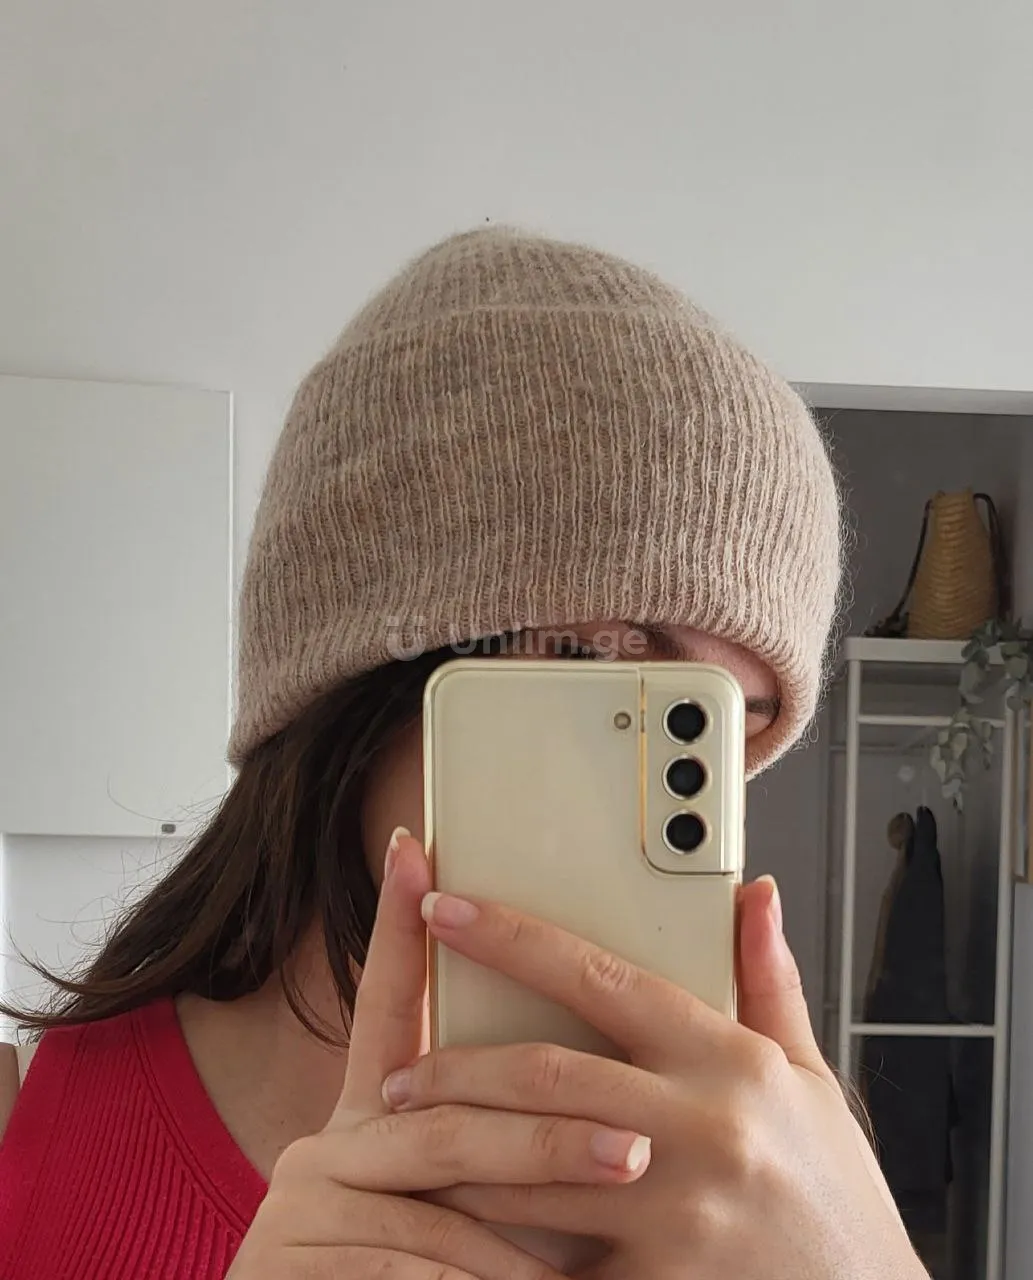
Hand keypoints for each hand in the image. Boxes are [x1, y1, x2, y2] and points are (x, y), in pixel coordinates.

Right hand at [228, 833, 650, 1279]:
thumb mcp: (471, 1212)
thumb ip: (516, 1141)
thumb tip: (607, 1072)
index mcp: (376, 1118)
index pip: (388, 1004)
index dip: (394, 924)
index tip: (412, 849)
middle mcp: (330, 1145)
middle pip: (450, 1117)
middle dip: (548, 1139)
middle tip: (636, 1152)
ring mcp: (303, 1202)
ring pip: (441, 1209)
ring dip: (528, 1246)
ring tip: (600, 1262)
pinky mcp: (288, 1261)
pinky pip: (412, 1273)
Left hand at [388, 877, 926, 1279]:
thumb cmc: (832, 1194)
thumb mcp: (811, 1079)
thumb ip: (769, 982)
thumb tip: (753, 894)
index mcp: (729, 1060)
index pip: (599, 977)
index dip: (513, 937)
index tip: (447, 908)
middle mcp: (701, 1127)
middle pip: (544, 1075)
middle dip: (455, 1068)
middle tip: (398, 1073)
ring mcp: (678, 1212)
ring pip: (529, 1168)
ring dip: (457, 1155)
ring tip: (407, 1143)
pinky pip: (550, 1257)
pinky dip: (495, 1242)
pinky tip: (454, 1230)